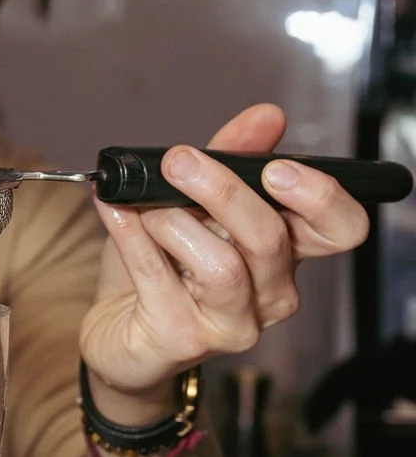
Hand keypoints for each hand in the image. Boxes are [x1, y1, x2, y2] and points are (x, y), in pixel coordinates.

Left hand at [79, 103, 369, 420]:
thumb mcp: (194, 203)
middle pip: (271, 239)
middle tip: (179, 161)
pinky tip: (115, 211)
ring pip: (220, 265)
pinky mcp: (184, 340)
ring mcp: (233, 324)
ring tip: (140, 204)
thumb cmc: (163, 267)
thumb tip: (266, 116)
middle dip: (223, 190)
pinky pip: (159, 277)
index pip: (341, 229)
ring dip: (171, 220)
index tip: (277, 168)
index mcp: (286, 253)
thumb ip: (230, 158)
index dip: (322, 197)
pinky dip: (131, 235)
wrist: (119, 331)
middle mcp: (271, 293)